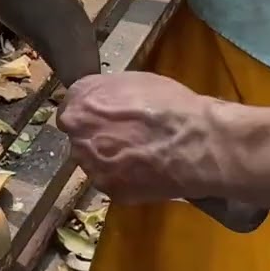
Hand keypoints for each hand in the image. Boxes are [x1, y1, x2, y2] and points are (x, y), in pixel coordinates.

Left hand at [56, 72, 219, 201]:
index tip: (105, 119)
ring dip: (108, 159)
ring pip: (93, 161)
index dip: (91, 114)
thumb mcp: (134, 81)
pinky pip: (111, 182)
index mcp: (81, 101)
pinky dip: (124, 179)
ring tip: (139, 156)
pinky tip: (145, 172)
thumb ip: (105, 93)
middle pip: (79, 136)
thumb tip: (99, 103)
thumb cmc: (170, 105)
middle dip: (96, 137)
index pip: (72, 108)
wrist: (197, 142)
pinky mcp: (108, 189)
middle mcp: (77, 132)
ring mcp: (91, 163)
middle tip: (125, 138)